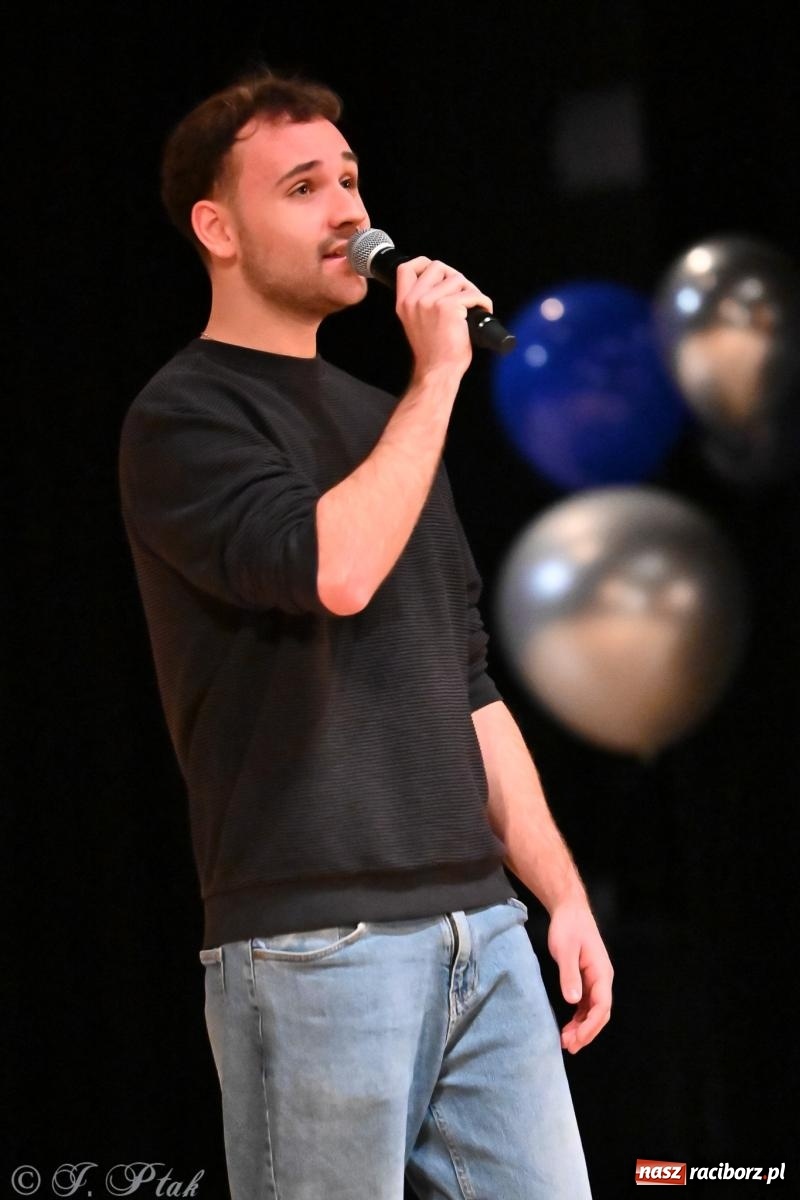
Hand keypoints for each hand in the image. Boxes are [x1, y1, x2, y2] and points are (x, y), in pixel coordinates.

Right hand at [395, 257, 493, 381]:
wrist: (438, 371)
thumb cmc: (433, 352)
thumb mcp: (416, 323)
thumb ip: (421, 302)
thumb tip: (442, 283)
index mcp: (404, 303)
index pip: (406, 268)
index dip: (423, 263)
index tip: (438, 273)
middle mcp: (414, 300)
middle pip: (437, 266)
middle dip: (454, 277)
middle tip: (462, 295)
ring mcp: (430, 302)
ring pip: (458, 279)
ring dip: (470, 291)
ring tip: (472, 308)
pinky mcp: (448, 307)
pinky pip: (472, 294)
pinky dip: (482, 302)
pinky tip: (482, 312)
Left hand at [547, 899, 612, 1053]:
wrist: (569, 910)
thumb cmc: (568, 927)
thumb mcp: (566, 950)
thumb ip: (569, 975)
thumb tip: (573, 1001)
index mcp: (602, 973)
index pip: (602, 1005)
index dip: (591, 1025)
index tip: (577, 1039)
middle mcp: (602, 978)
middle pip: (600, 1012)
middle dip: (586, 1031)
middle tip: (569, 1046)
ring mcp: (595, 979)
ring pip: (593, 1010)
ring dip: (582, 1027)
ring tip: (566, 1042)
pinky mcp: (586, 978)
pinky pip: (586, 1004)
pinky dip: (578, 1017)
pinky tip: (568, 1027)